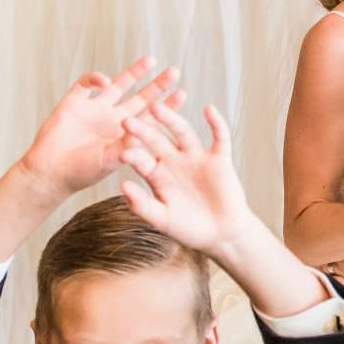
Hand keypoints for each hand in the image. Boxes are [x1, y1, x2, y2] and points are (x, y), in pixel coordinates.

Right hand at [20, 56, 182, 201]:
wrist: (49, 172)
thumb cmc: (81, 172)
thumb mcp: (108, 161)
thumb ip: (125, 145)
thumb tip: (144, 131)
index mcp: (125, 135)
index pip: (152, 117)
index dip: (167, 105)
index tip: (182, 93)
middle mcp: (113, 120)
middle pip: (141, 97)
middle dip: (158, 85)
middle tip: (175, 71)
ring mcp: (95, 110)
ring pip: (119, 85)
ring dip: (135, 73)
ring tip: (151, 60)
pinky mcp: (74, 103)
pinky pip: (86, 85)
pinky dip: (95, 79)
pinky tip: (105, 81)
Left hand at [119, 97, 252, 254]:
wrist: (220, 235)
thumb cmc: (188, 228)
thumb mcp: (162, 219)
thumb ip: (143, 205)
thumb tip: (122, 186)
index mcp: (157, 174)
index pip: (141, 160)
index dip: (133, 156)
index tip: (122, 152)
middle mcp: (174, 161)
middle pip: (157, 140)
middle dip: (143, 131)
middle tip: (127, 120)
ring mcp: (196, 157)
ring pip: (183, 133)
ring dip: (171, 120)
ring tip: (158, 108)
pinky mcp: (219, 158)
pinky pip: (219, 138)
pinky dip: (216, 124)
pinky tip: (209, 109)